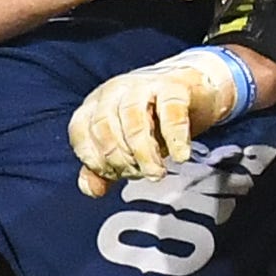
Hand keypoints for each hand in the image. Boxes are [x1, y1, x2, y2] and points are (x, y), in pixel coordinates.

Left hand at [71, 47, 253, 196]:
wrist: (194, 91)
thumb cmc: (154, 120)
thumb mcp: (124, 145)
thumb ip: (104, 167)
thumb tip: (91, 190)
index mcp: (96, 102)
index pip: (81, 130)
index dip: (94, 158)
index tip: (115, 174)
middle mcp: (115, 89)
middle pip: (105, 126)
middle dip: (120, 159)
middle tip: (140, 175)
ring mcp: (144, 85)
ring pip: (134, 119)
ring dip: (144, 153)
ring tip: (157, 172)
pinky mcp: (174, 87)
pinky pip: (171, 112)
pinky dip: (175, 138)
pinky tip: (181, 156)